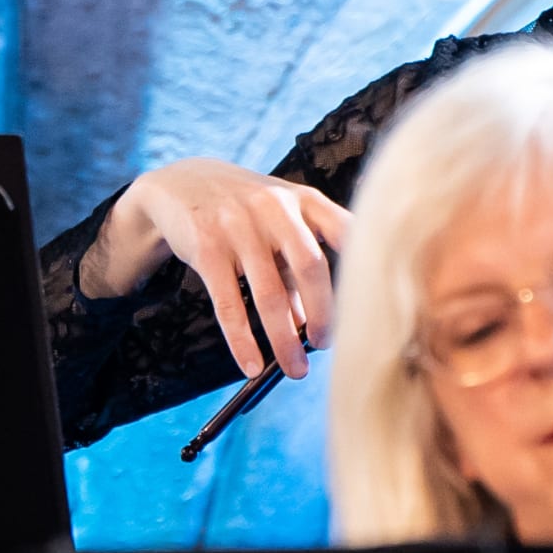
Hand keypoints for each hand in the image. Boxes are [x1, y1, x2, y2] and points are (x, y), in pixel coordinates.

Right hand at [83, 157, 352, 379]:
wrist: (181, 183)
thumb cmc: (245, 212)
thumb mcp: (278, 225)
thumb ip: (297, 268)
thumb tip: (311, 325)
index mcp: (304, 200)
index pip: (346, 229)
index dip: (365, 265)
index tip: (372, 304)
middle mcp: (275, 207)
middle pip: (310, 265)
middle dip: (324, 314)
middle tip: (325, 345)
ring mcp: (238, 224)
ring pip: (269, 292)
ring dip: (285, 339)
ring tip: (295, 369)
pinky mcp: (206, 245)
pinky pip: (228, 303)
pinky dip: (242, 340)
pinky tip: (251, 365)